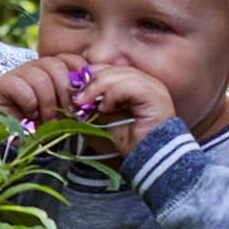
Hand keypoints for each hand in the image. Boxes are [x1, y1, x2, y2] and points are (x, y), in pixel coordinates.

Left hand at [0, 53, 178, 152]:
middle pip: (111, 68)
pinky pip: (128, 85)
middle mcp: (145, 81)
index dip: (89, 78)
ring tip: (85, 105)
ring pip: (117, 74)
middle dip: (89, 83)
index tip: (75, 95)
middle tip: (76, 100)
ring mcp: (152, 86)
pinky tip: (105, 109)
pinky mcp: (154, 95)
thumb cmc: (128, 142)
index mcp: (134, 84)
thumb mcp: (102, 120)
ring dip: (96, 89)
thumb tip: (73, 97)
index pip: (107, 69)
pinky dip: (112, 95)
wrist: (150, 159)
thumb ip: (91, 106)